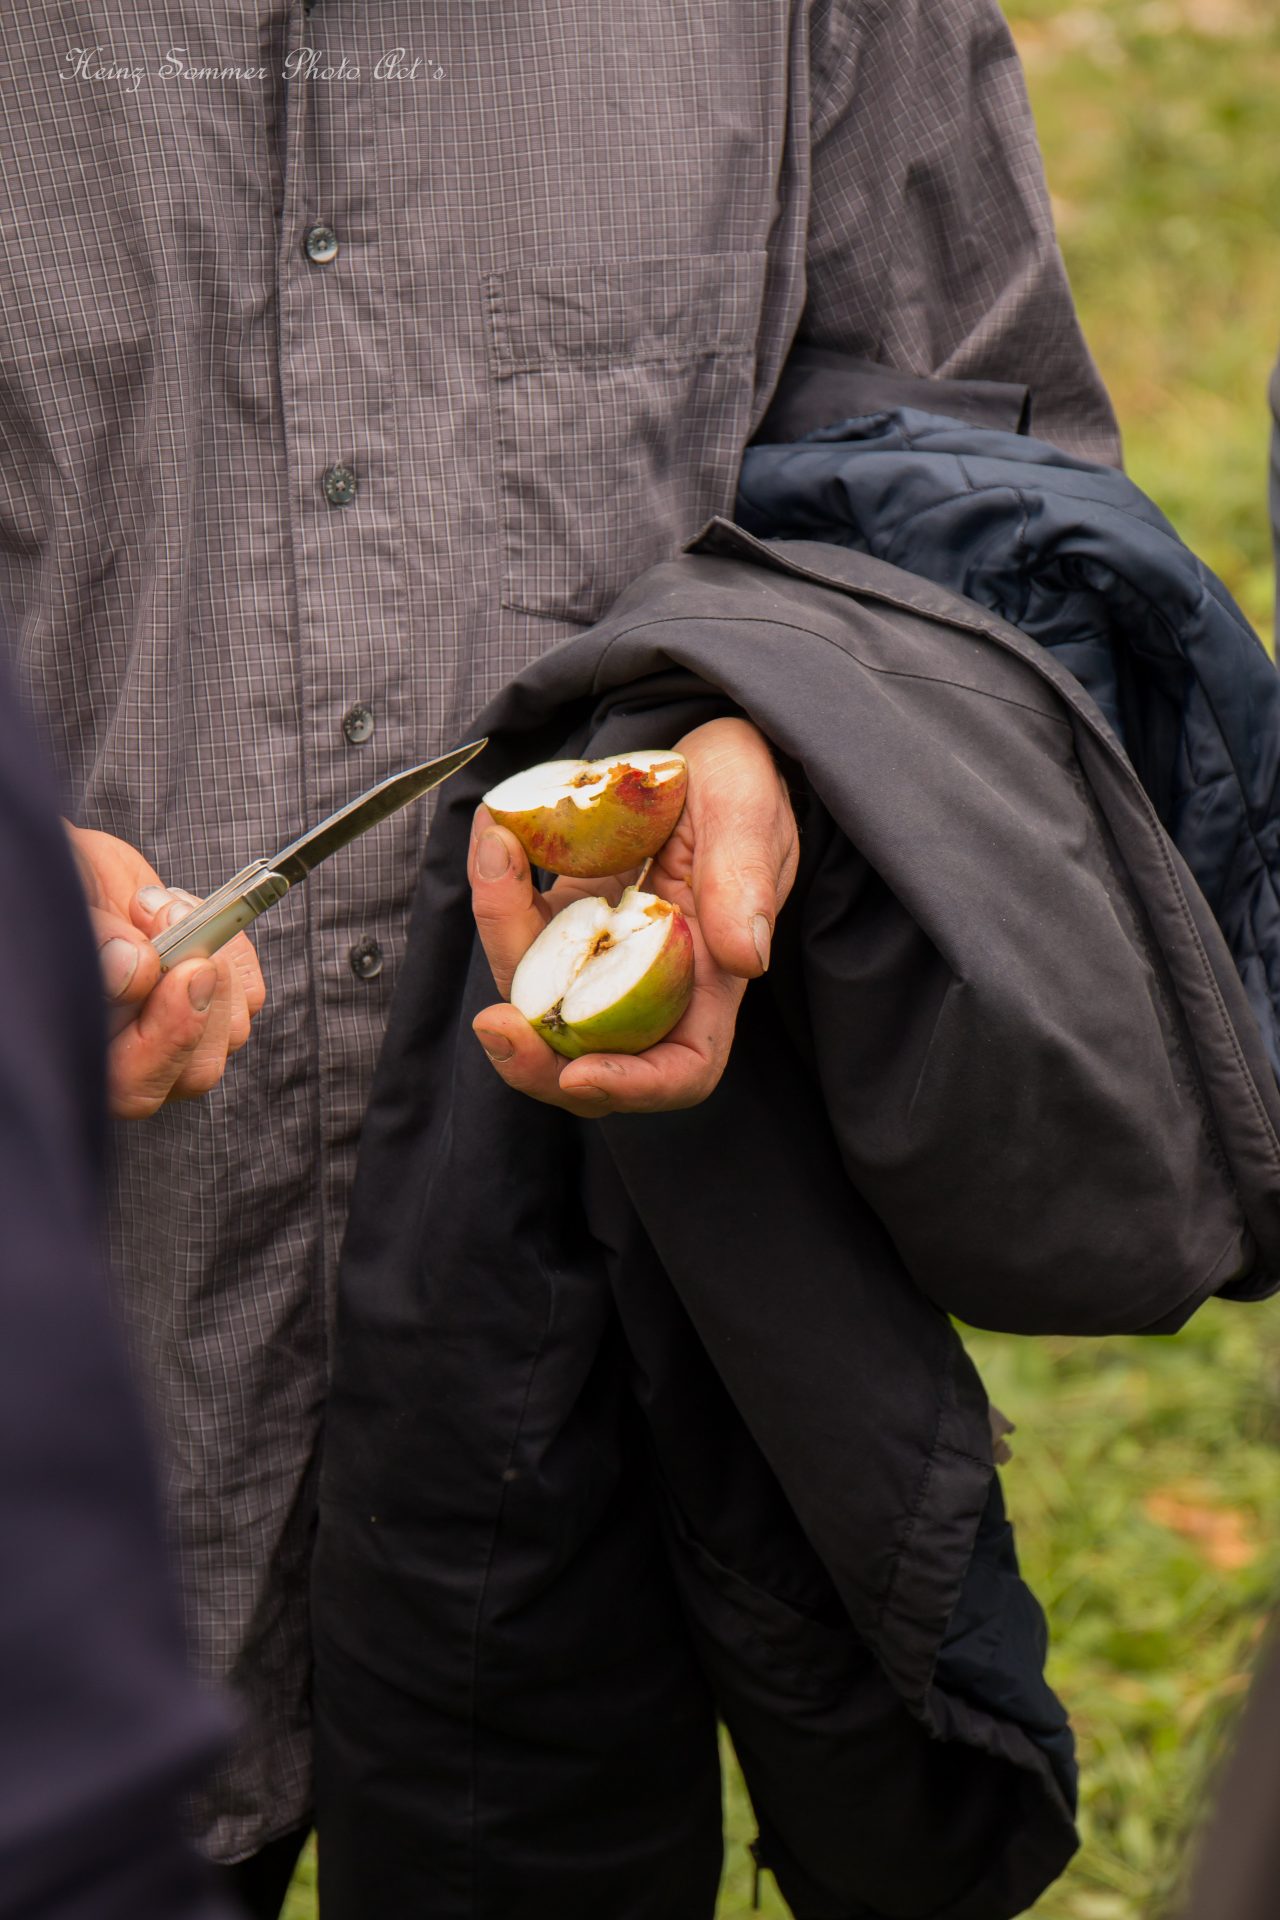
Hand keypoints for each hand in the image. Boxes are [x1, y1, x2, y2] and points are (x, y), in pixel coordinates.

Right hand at [66, 825, 266, 1119]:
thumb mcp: (66, 905)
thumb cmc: (59, 895)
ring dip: (211, 958)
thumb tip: (135, 970)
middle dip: (200, 992)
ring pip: (230, 1032)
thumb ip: (93, 941)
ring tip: (161, 909)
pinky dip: (231, 948)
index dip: (169, 1037)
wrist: (78, 878)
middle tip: (172, 921)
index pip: (135, 1086)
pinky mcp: (214, 1006)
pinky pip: (250, 995)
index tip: (184, 971)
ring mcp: (177, 1038)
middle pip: (196, 1069)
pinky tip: (185, 916)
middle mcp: (132, 1061)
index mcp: (80, 1053)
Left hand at [468, 717, 798, 1115]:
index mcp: (712, 981)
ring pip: (541, 989)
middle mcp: (652, 981)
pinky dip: (499, 887)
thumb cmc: (747, 783)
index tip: (581, 1074)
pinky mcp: (569, 911)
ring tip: (494, 855)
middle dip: (535, 1058)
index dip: (634, 1086)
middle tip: (495, 1027)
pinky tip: (495, 829)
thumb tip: (745, 956)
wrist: (712, 751)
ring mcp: (604, 949)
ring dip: (504, 941)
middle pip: (589, 1052)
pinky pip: (522, 923)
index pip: (681, 1068)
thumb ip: (747, 881)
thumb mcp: (754, 815)